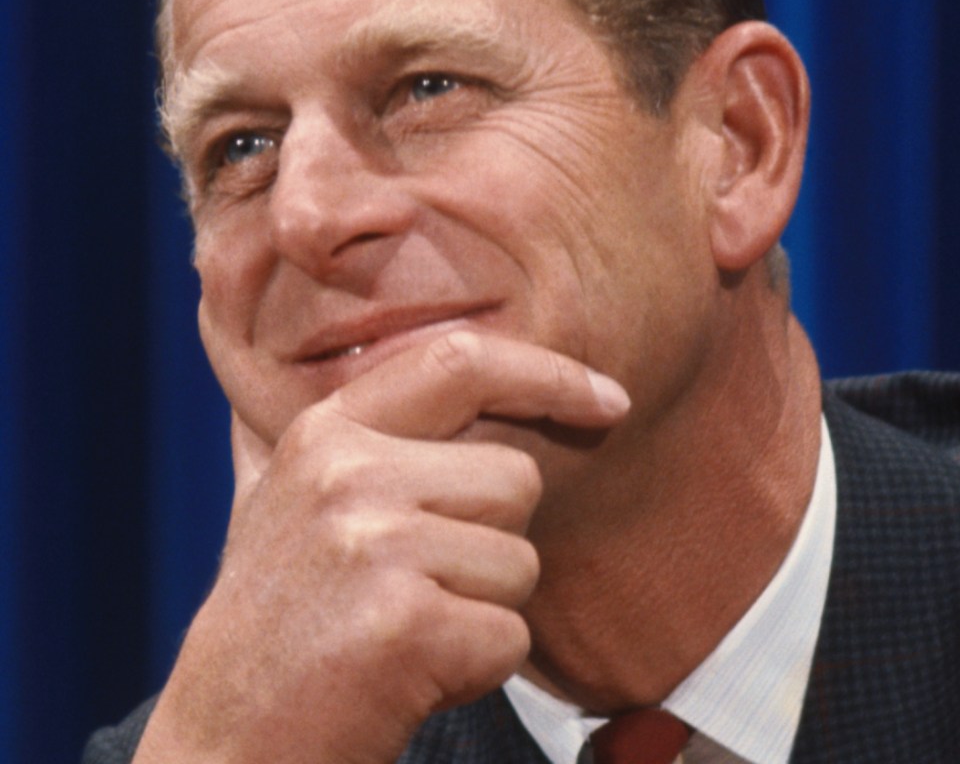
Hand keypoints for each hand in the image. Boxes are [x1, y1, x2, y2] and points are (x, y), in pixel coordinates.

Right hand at [134, 331, 628, 763]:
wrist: (227, 739)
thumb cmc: (284, 617)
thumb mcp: (305, 497)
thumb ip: (382, 436)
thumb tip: (491, 384)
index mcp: (329, 430)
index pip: (461, 360)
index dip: (547, 373)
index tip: (606, 397)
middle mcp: (348, 472)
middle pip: (514, 477)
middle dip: (497, 538)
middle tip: (419, 586)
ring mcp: (372, 543)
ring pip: (521, 560)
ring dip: (486, 607)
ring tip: (407, 628)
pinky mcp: (403, 624)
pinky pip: (510, 634)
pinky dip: (479, 664)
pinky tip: (412, 672)